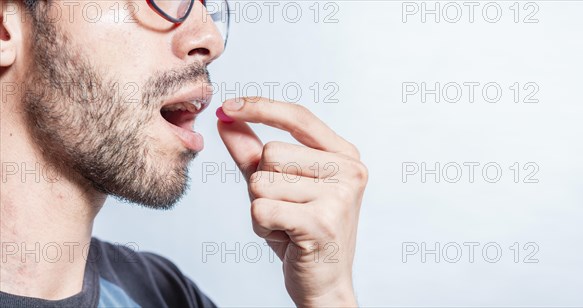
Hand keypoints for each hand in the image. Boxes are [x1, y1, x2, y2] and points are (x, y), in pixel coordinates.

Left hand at [217, 97, 367, 306]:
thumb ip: (252, 152)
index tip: (227, 107)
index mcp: (344, 155)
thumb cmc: (301, 233)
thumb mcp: (277, 187)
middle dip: (263, 184)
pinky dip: (261, 227)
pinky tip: (285, 238)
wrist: (324, 284)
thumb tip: (225, 120)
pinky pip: (261, 209)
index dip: (260, 108)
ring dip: (261, 208)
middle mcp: (349, 170)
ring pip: (262, 182)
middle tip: (286, 209)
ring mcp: (339, 196)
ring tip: (286, 224)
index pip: (298, 117)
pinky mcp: (321, 222)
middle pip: (271, 153)